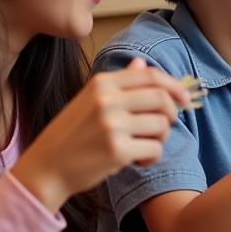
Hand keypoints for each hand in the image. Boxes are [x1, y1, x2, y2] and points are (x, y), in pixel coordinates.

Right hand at [12, 58, 192, 211]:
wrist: (45, 168)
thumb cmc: (72, 135)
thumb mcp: (90, 101)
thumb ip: (119, 83)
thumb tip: (142, 63)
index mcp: (102, 83)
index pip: (151, 75)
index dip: (175, 87)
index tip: (185, 100)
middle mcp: (107, 99)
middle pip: (162, 98)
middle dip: (171, 114)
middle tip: (161, 129)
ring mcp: (111, 124)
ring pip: (162, 125)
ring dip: (160, 139)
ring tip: (143, 147)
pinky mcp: (116, 150)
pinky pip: (155, 149)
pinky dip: (152, 157)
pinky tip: (138, 161)